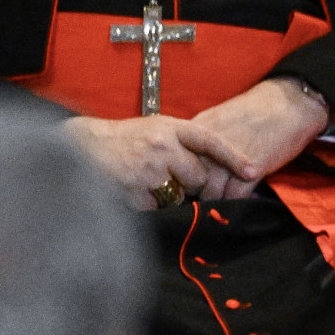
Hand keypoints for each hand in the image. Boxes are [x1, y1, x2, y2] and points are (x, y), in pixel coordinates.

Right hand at [63, 114, 256, 210]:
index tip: (252, 170)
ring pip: (178, 194)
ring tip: (144, 178)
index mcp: (168, 127)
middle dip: (188, 180)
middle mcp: (162, 146)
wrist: (82, 146)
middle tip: (166, 173)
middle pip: (198, 175)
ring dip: (167, 193)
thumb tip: (210, 167)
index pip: (209, 140)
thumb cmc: (122, 139)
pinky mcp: (136, 190)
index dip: (233, 156)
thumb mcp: (153, 128)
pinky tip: (132, 188)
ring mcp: (149, 169)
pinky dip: (148, 203)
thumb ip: (180, 142)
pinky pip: (157, 206)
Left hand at [190, 78, 330, 195]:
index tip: (186, 180)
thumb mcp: (216, 118)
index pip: (177, 160)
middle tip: (204, 194)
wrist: (287, 105)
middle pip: (190, 180)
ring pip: (211, 193)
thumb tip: (185, 155)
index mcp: (197, 131)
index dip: (181, 174)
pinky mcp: (251, 172)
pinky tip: (240, 197)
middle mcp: (208, 147)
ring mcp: (228, 160)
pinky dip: (236, 201)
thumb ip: (200, 138)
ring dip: (216, 199)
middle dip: (196, 190)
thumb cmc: (252, 111)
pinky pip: (234, 197)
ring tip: (221, 198)